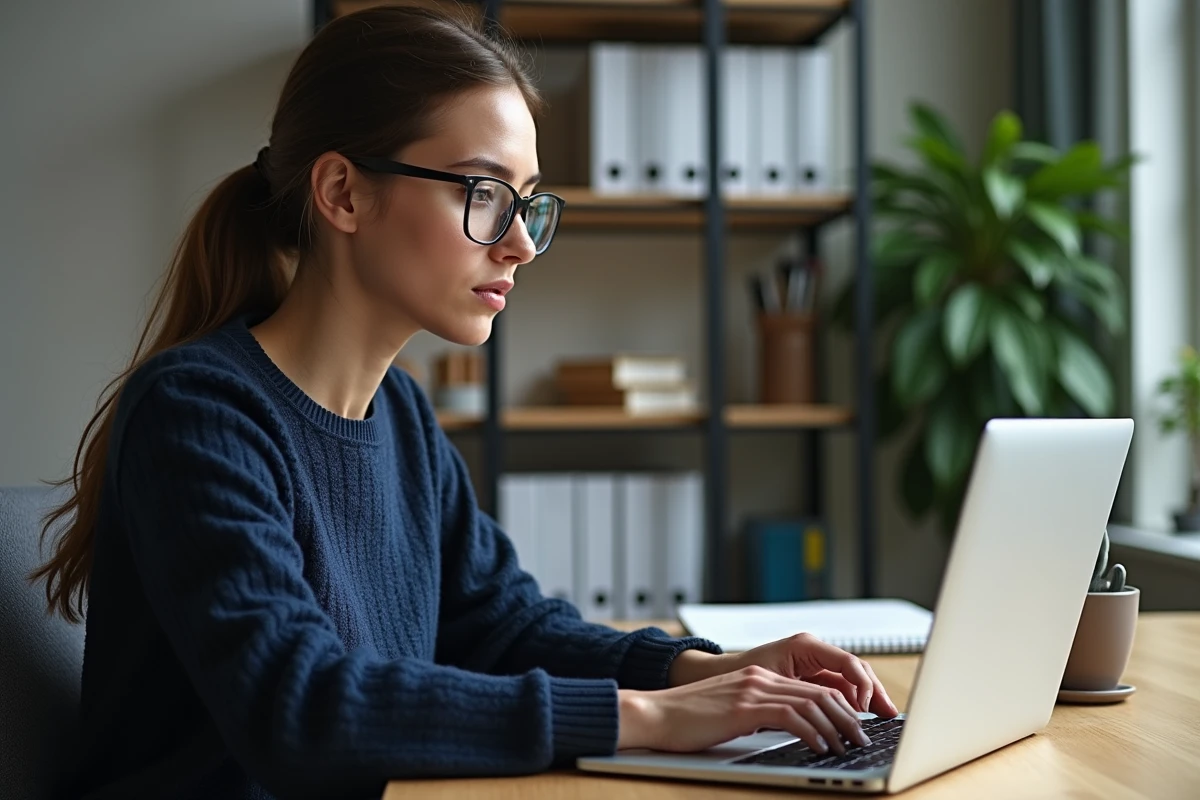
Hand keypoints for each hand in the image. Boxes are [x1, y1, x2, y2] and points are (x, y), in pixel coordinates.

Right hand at [618, 665, 872, 754]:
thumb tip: (791, 730)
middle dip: (849, 716)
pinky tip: (821, 747)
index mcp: (759, 677)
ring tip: (850, 745)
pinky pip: (791, 717)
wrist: (656, 713)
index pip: (812, 687)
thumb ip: (760, 713)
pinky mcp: (745, 707)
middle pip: (820, 692)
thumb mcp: (732, 712)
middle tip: (864, 738)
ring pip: (812, 703)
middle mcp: (760, 678)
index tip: (856, 726)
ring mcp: (753, 690)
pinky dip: (812, 732)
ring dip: (837, 726)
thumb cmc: (688, 719)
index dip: (840, 706)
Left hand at [731, 633, 898, 716]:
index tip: (866, 708)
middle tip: (890, 714)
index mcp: (805, 646)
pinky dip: (852, 700)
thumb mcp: (775, 686)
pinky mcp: (812, 674)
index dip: (863, 685)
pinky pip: (839, 686)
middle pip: (856, 669)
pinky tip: (861, 716)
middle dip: (874, 691)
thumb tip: (832, 710)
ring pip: (851, 679)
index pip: (847, 662)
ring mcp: (814, 662)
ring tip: (884, 717)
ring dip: (868, 697)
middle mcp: (813, 650)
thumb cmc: (742, 676)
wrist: (723, 675)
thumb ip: (805, 695)